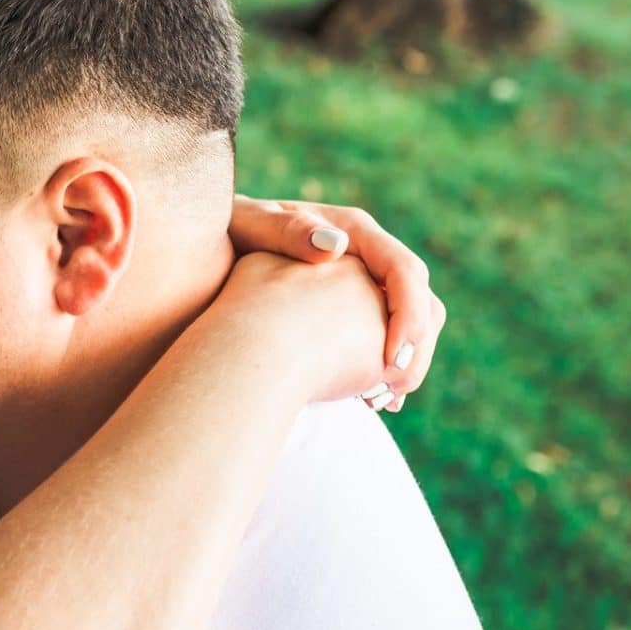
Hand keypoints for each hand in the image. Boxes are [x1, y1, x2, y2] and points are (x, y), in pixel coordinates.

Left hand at [228, 196, 445, 410]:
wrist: (213, 251)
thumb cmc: (230, 235)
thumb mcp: (251, 227)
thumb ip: (288, 232)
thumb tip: (334, 243)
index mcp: (353, 232)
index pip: (403, 270)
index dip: (408, 314)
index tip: (392, 358)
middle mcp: (366, 256)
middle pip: (418, 299)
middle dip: (414, 347)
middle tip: (392, 391)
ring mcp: (362, 283)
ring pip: (408, 323)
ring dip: (405, 363)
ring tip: (382, 402)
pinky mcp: (354, 308)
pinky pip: (385, 338)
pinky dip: (385, 370)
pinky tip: (370, 401)